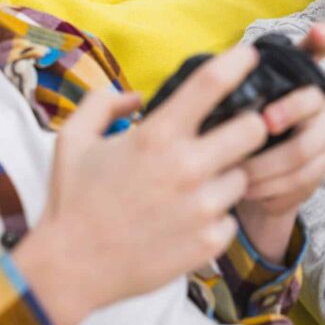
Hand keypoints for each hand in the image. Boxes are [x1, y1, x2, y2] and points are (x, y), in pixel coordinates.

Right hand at [14, 46, 268, 324]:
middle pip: (254, 129)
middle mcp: (187, 168)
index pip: (212, 84)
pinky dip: (216, 216)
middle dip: (249, 125)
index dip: (239, 62)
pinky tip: (187, 220)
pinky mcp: (210, 241)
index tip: (251, 55)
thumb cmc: (72, 200)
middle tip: (233, 132)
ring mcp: (202, 208)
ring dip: (228, 175)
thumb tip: (137, 96)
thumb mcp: (73, 139)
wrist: (70, 269)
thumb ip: (104, 103)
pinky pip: (231, 217)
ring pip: (244, 176)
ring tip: (194, 186)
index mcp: (157, 137)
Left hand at [236, 23, 324, 264]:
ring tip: (240, 173)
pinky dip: (273, 186)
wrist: (238, 189)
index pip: (311, 52)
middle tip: (264, 123)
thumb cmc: (223, 141)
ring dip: (270, 162)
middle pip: (314, 98)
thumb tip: (212, 83)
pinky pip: (305, 175)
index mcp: (286, 79)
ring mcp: (321, 132)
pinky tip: (250, 190)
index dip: (320, 40)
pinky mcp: (322, 164)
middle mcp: (311, 100)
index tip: (320, 31)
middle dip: (289, 109)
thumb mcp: (217, 116)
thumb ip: (224, 97)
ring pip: (307, 144)